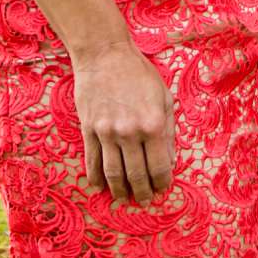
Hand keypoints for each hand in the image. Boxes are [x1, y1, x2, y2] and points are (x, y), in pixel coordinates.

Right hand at [72, 43, 174, 203]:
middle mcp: (130, 132)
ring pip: (112, 172)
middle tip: (144, 201)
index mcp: (153, 124)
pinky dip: (95, 177)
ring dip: (118, 190)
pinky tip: (99, 187)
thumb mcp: (164, 98)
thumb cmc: (140, 74)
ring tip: (124, 198)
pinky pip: (92, 160)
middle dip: (141, 191)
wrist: (105, 56)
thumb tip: (168, 160)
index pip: (159, 165)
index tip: (162, 189)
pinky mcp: (88, 130)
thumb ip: (167, 130)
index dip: (161, 181)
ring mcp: (106, 132)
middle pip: (135, 174)